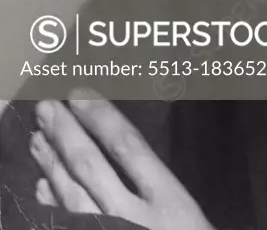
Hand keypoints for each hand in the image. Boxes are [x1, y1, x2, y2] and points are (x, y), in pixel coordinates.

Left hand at [30, 89, 214, 229]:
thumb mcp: (187, 212)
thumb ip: (157, 184)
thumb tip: (119, 150)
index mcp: (168, 200)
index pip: (128, 147)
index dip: (101, 118)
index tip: (79, 92)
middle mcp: (134, 218)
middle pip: (92, 166)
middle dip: (66, 132)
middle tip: (45, 105)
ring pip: (73, 195)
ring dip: (52, 164)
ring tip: (37, 137)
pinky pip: (67, 224)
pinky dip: (53, 203)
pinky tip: (41, 187)